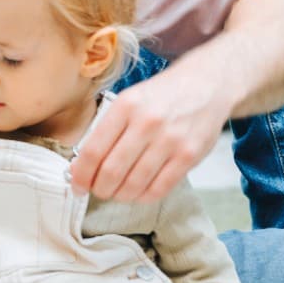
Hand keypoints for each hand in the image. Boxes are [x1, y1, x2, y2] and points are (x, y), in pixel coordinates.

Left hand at [70, 67, 226, 202]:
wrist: (206, 85)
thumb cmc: (161, 96)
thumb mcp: (129, 100)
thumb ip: (107, 131)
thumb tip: (81, 167)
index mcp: (126, 106)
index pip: (93, 151)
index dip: (81, 175)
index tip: (77, 185)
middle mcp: (147, 122)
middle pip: (111, 171)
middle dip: (99, 189)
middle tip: (98, 191)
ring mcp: (171, 139)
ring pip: (134, 184)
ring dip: (120, 195)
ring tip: (118, 193)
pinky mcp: (190, 155)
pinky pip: (159, 189)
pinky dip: (143, 197)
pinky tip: (138, 193)